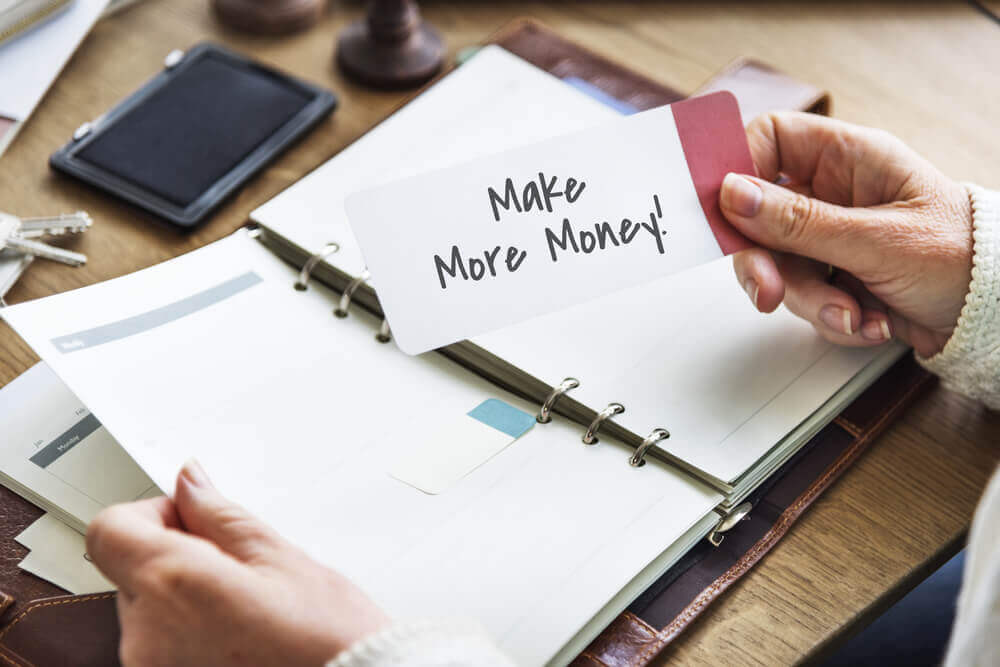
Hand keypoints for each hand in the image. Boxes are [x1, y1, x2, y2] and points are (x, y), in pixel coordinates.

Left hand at [87, 461, 387, 666]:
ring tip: (245, 608)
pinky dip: (187, 632)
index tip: (193, 519)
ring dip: (183, 597)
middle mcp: (146, 635)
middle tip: (237, 567)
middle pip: (131, 567)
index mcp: (173, 584)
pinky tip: (237, 634)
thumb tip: (190, 482)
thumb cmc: (328, 639)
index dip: (152, 513)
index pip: (110, 528)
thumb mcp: (281, 557)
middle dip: (176, 555)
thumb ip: (221, 516)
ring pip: (147, 607)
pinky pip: (157, 644)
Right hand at [719, 112, 973, 357]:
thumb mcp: (878, 240)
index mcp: (848, 158)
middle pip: (759, 216)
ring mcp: (829, 237)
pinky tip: (870, 321)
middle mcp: (832, 193)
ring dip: (809, 302)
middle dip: (764, 262)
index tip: (721, 207)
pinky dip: (831, 318)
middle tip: (768, 291)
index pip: (768, 141)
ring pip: (777, 266)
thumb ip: (799, 222)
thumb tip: (732, 194)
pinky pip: (801, 298)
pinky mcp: (833, 278)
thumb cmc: (965, 256)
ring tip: (854, 315)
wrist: (994, 317)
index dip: (737, 167)